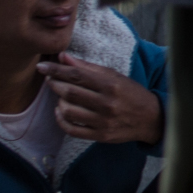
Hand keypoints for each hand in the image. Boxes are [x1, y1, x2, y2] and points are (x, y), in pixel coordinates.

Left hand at [46, 55, 163, 145]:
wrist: (151, 119)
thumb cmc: (131, 94)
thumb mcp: (115, 76)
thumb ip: (88, 67)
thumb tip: (63, 57)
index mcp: (111, 85)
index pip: (77, 75)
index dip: (56, 70)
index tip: (42, 66)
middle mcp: (107, 104)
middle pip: (70, 92)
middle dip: (55, 84)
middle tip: (50, 79)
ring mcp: (103, 122)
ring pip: (68, 111)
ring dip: (59, 102)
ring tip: (61, 97)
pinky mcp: (100, 136)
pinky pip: (71, 129)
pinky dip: (61, 120)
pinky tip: (61, 112)